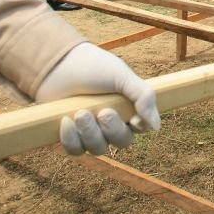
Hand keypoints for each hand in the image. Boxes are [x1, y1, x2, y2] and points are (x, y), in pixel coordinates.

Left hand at [34, 42, 160, 155]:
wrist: (57, 63)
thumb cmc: (93, 66)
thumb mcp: (122, 76)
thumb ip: (144, 96)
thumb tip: (156, 127)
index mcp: (128, 107)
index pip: (141, 128)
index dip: (138, 127)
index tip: (133, 119)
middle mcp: (111, 123)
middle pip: (121, 141)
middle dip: (112, 129)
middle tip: (102, 112)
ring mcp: (90, 131)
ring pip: (98, 149)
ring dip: (90, 133)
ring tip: (80, 113)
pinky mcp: (71, 136)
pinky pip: (76, 150)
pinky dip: (71, 139)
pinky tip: (65, 120)